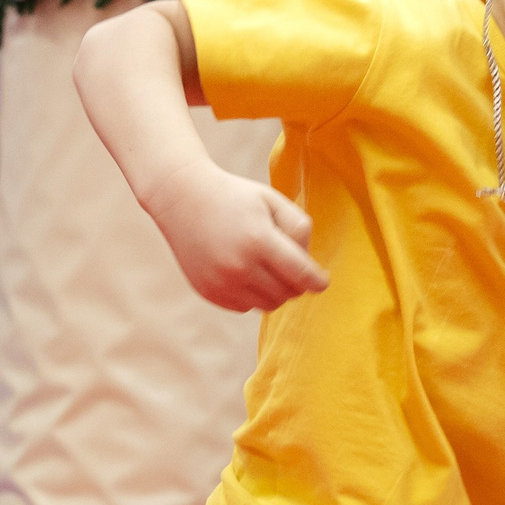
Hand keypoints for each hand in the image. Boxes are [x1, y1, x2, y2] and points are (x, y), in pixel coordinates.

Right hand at [143, 160, 324, 312]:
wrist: (181, 199)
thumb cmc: (234, 197)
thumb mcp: (272, 199)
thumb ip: (298, 227)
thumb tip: (308, 266)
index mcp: (259, 240)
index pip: (301, 274)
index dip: (317, 281)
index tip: (322, 282)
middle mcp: (240, 266)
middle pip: (287, 293)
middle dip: (296, 283)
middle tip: (291, 267)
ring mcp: (222, 283)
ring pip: (268, 305)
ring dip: (276, 291)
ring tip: (269, 268)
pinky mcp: (210, 293)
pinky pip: (245, 307)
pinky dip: (252, 295)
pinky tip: (245, 272)